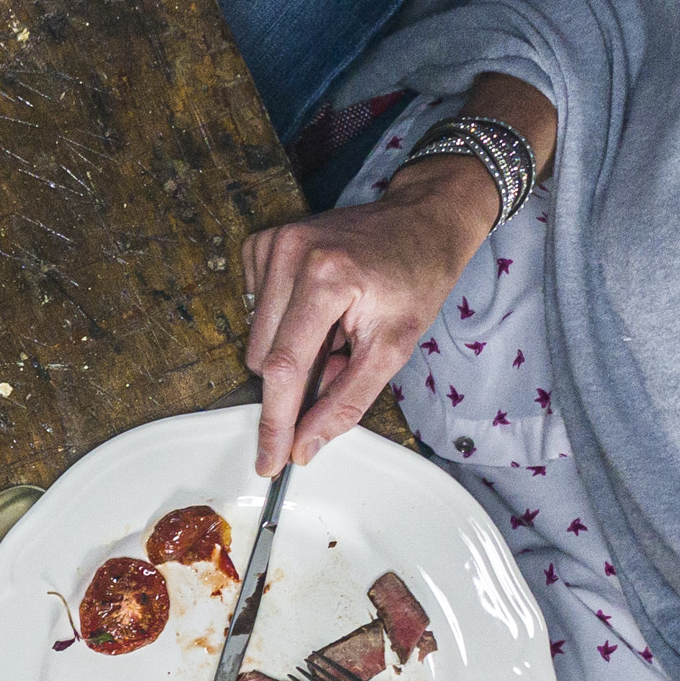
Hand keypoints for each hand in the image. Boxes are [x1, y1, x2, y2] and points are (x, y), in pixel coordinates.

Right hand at [236, 157, 504, 466]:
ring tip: (337, 326)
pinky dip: (286, 322)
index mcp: (326, 277)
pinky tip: (321, 305)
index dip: (275, 423)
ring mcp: (272, 244)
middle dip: (300, 376)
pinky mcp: (262, 244)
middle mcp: (289, 253)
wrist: (423, 218)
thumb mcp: (395, 346)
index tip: (268, 463)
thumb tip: (305, 445)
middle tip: (344, 355)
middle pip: (266, 359)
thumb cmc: (418, 276)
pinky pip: (257, 312)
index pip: (285, 368)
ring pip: (258, 340)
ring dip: (295, 348)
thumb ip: (347, 401)